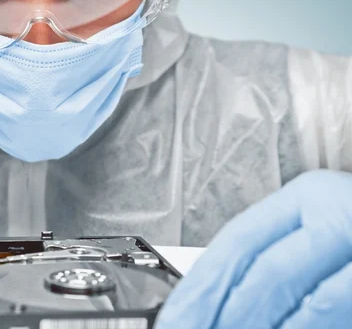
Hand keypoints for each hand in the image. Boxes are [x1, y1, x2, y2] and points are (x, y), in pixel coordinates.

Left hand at [155, 170, 351, 328]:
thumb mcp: (312, 233)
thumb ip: (270, 258)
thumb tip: (210, 303)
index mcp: (307, 197)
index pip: (239, 240)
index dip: (202, 285)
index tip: (176, 318)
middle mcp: (340, 216)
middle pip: (267, 272)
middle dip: (225, 316)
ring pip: (309, 305)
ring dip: (262, 328)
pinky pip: (337, 315)